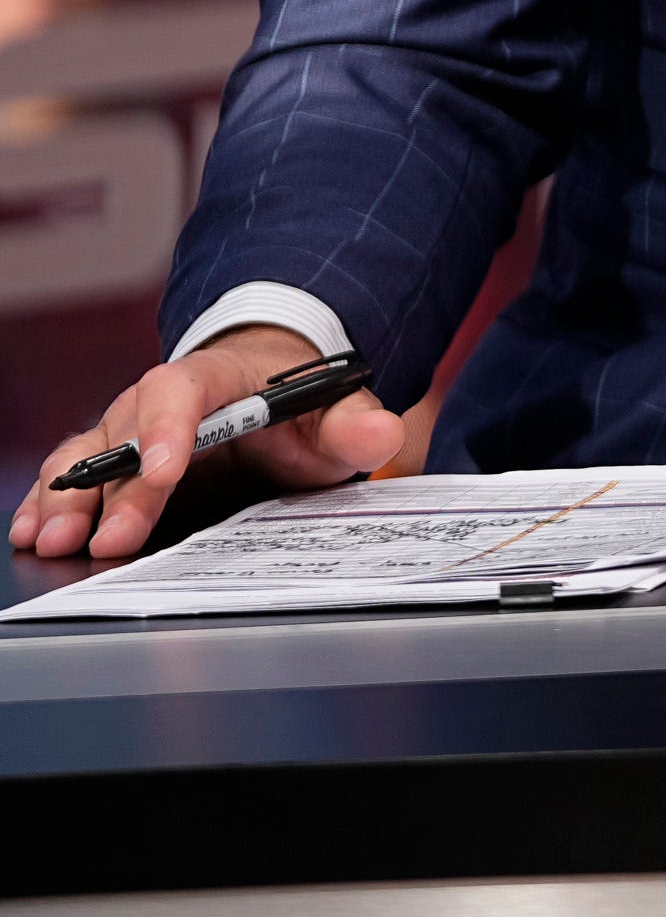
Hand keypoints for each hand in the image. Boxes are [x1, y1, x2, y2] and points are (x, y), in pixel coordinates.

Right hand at [11, 328, 401, 563]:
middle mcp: (162, 401)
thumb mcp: (338, 412)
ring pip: (89, 455)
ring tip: (47, 538)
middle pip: (127, 435)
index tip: (164, 472)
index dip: (169, 429)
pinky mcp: (116, 460)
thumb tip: (380, 434)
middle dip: (114, 490)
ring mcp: (132, 430)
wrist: (274, 393)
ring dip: (65, 497)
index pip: (184, 390)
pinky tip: (29, 528)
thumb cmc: (301, 407)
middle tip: (105, 539)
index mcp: (218, 377)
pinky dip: (47, 500)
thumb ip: (356, 424)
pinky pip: (73, 474)